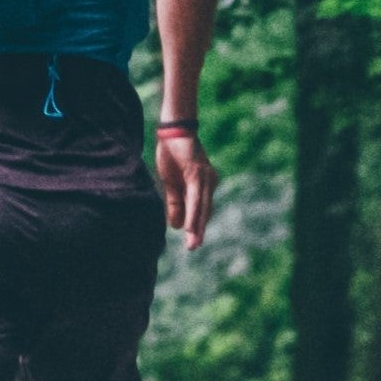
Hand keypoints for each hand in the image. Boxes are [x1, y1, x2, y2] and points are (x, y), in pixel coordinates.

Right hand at [155, 134, 218, 250]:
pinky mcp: (198, 174)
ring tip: (192, 242)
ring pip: (202, 207)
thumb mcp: (170, 182)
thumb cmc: (172, 154)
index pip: (202, 209)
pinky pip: (196, 198)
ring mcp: (206, 178)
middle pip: (205, 211)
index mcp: (204, 184)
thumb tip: (175, 225)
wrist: (173, 132)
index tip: (193, 242)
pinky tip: (189, 225)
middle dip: (199, 231)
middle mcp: (209, 181)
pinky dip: (193, 212)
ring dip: (197, 226)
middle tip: (193, 248)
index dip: (197, 225)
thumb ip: (175, 202)